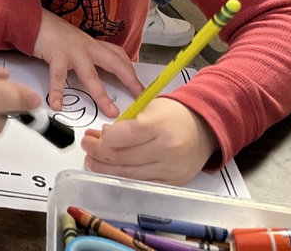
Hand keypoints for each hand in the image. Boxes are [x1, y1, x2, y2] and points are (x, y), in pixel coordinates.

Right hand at [33, 9, 142, 117]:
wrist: (34, 19)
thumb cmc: (53, 33)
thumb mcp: (76, 43)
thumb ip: (88, 55)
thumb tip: (98, 73)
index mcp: (93, 45)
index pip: (119, 57)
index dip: (132, 72)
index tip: (142, 88)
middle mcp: (87, 47)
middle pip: (114, 64)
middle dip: (129, 81)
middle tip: (139, 97)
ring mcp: (73, 51)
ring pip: (91, 75)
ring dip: (101, 95)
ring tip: (110, 111)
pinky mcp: (56, 55)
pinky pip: (58, 76)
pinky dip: (57, 91)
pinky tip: (57, 104)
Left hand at [81, 97, 218, 184]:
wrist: (204, 130)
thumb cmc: (173, 115)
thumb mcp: (148, 108)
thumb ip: (125, 123)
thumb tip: (101, 136)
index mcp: (159, 125)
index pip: (124, 136)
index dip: (104, 138)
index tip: (94, 135)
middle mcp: (166, 150)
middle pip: (122, 157)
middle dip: (97, 153)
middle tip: (87, 146)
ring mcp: (169, 169)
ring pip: (127, 174)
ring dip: (103, 168)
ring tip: (92, 159)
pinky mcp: (171, 182)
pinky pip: (139, 183)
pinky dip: (121, 176)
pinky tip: (110, 169)